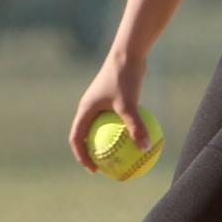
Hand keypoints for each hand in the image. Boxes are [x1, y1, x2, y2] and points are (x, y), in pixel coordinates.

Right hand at [68, 52, 149, 172]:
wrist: (128, 52)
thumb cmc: (124, 76)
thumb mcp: (129, 104)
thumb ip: (136, 126)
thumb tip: (144, 148)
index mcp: (85, 109)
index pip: (76, 138)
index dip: (82, 157)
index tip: (94, 170)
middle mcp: (90, 105)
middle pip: (87, 134)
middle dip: (94, 153)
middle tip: (107, 167)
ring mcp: (101, 100)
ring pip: (102, 126)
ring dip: (109, 141)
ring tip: (122, 156)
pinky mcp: (113, 96)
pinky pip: (116, 117)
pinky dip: (122, 128)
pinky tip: (139, 135)